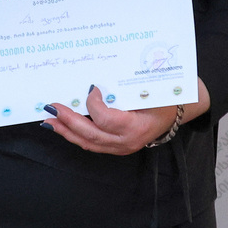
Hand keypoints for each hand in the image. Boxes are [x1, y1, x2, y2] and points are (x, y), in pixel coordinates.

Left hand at [43, 80, 212, 154]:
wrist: (178, 111)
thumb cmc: (166, 96)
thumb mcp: (151, 89)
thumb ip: (126, 88)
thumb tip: (97, 79)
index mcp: (137, 127)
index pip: (106, 120)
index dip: (93, 105)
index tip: (90, 88)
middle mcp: (127, 142)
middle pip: (91, 135)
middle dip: (68, 121)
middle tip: (52, 108)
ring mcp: (121, 147)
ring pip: (88, 143)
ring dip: (66, 131)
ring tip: (49, 120)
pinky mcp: (116, 147)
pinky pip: (92, 144)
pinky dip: (75, 135)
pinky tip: (62, 126)